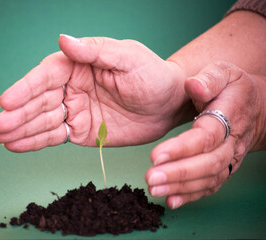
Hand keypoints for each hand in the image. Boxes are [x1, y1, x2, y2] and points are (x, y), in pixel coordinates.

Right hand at [0, 35, 192, 151]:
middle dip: (17, 114)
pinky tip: (16, 145)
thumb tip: (63, 39)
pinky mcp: (80, 132)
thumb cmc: (152, 75)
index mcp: (78, 65)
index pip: (45, 76)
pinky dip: (35, 142)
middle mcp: (71, 87)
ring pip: (42, 121)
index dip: (25, 88)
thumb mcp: (127, 57)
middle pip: (38, 101)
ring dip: (20, 130)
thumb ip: (95, 51)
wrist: (169, 105)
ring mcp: (74, 111)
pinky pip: (54, 137)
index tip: (6, 101)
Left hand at [146, 61, 265, 208]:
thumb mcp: (224, 72)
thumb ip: (209, 78)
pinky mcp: (224, 168)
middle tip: (151, 179)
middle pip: (208, 163)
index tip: (156, 155)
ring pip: (208, 178)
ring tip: (154, 190)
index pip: (207, 136)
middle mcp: (232, 142)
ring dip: (180, 187)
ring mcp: (230, 158)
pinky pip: (210, 186)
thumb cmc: (232, 88)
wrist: (254, 106)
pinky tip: (170, 201)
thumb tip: (193, 85)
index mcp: (229, 116)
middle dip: (178, 173)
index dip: (182, 148)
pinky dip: (190, 196)